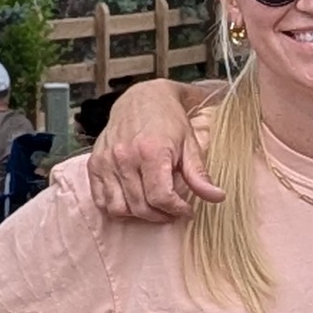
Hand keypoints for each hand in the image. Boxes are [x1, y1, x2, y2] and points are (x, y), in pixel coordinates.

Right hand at [85, 80, 220, 222]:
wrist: (141, 97)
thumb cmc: (169, 120)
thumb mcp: (190, 143)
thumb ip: (199, 174)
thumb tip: (218, 197)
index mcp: (151, 151)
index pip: (160, 197)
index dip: (176, 210)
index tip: (187, 210)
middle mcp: (125, 157)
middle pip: (140, 206)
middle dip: (161, 215)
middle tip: (173, 211)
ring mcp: (106, 161)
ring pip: (118, 208)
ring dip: (139, 214)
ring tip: (154, 207)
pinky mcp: (94, 164)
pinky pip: (100, 200)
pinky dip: (116, 207)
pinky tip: (133, 201)